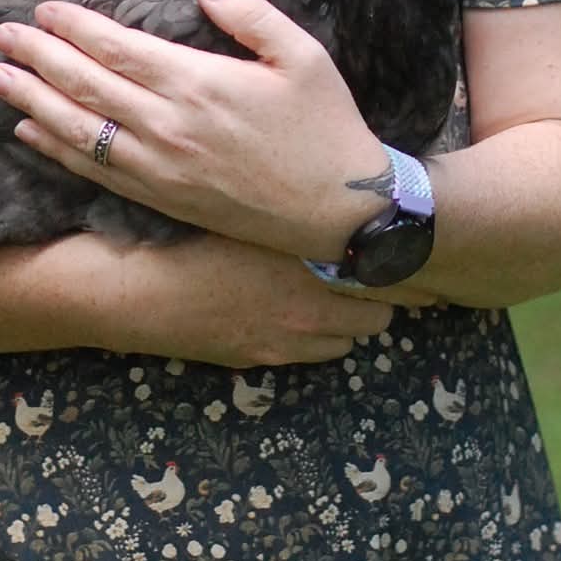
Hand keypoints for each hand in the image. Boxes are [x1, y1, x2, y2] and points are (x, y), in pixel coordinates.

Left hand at [0, 0, 391, 261]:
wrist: (340, 212)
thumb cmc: (326, 127)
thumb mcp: (304, 56)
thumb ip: (250, 15)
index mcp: (199, 83)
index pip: (117, 47)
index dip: (74, 26)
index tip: (44, 9)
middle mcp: (168, 126)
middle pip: (85, 84)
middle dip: (37, 55)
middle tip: (1, 34)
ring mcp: (160, 168)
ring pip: (78, 129)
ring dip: (31, 100)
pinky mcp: (161, 200)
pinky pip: (94, 172)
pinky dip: (55, 150)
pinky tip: (29, 132)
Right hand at [75, 230, 395, 367]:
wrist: (139, 290)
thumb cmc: (190, 233)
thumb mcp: (254, 210)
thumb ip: (302, 210)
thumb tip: (340, 201)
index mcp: (313, 260)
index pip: (391, 273)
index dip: (411, 264)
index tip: (421, 252)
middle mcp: (313, 306)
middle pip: (382, 312)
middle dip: (386, 294)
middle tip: (380, 272)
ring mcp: (291, 340)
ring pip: (352, 337)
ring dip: (353, 317)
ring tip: (338, 291)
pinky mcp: (266, 359)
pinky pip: (317, 353)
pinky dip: (321, 336)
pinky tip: (301, 313)